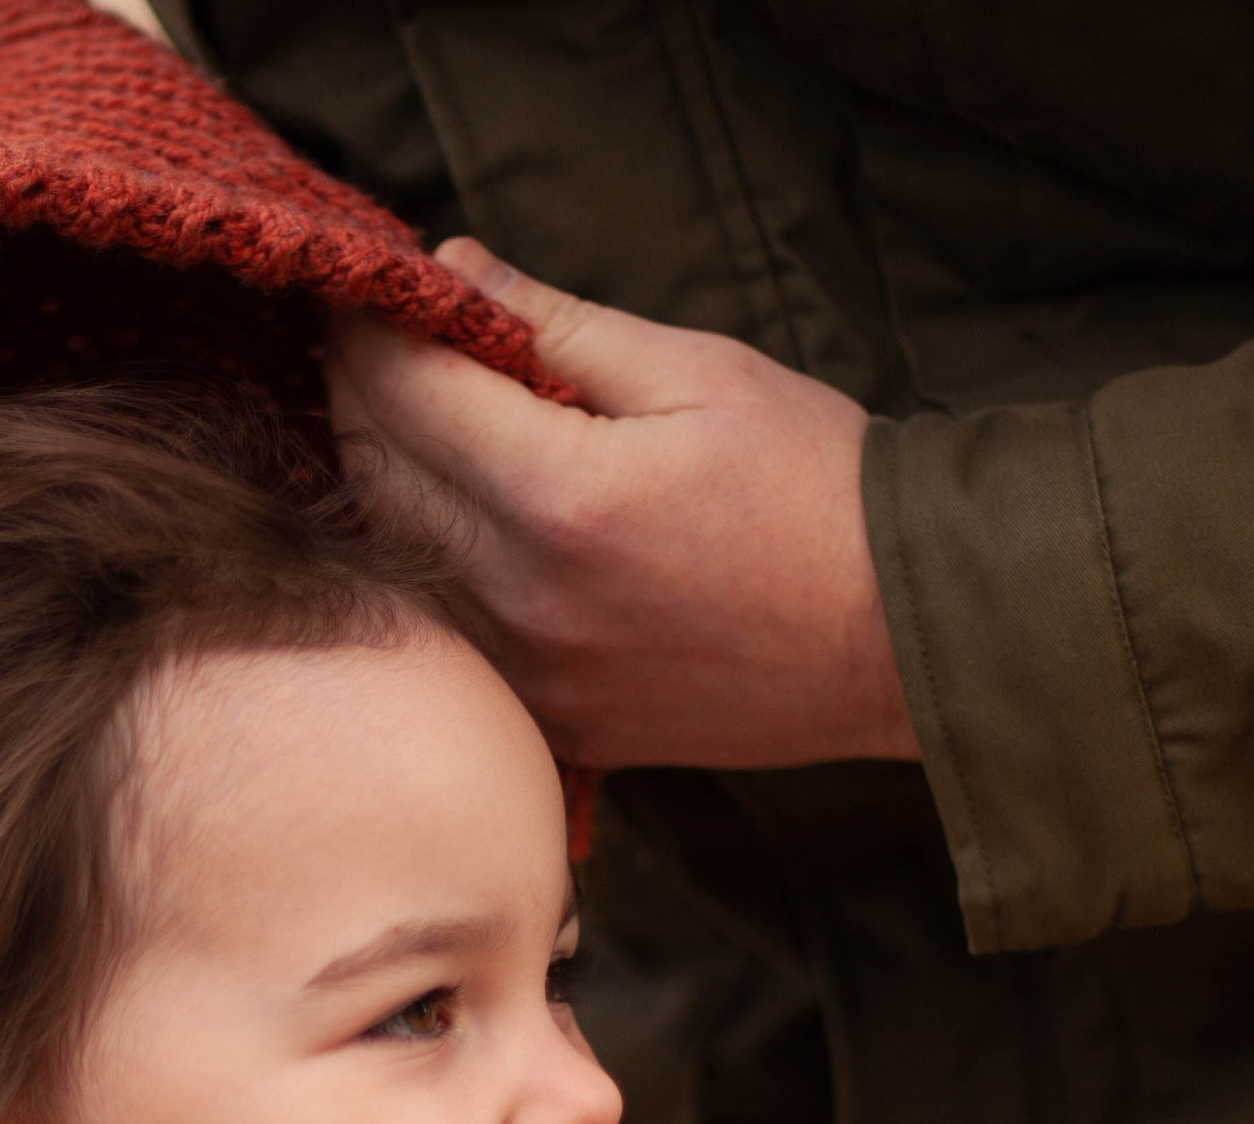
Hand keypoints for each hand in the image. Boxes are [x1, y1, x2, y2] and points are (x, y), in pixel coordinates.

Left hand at [324, 241, 918, 770]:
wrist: (894, 638)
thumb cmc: (815, 492)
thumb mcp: (698, 372)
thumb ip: (559, 325)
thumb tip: (453, 272)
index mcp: (561, 498)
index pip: (401, 392)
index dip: (369, 327)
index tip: (369, 292)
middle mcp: (524, 600)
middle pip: (371, 478)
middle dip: (359, 397)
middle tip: (381, 347)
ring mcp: (529, 675)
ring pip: (393, 563)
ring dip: (388, 488)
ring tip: (424, 429)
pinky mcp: (548, 721)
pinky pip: (447, 635)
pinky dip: (433, 570)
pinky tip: (468, 528)